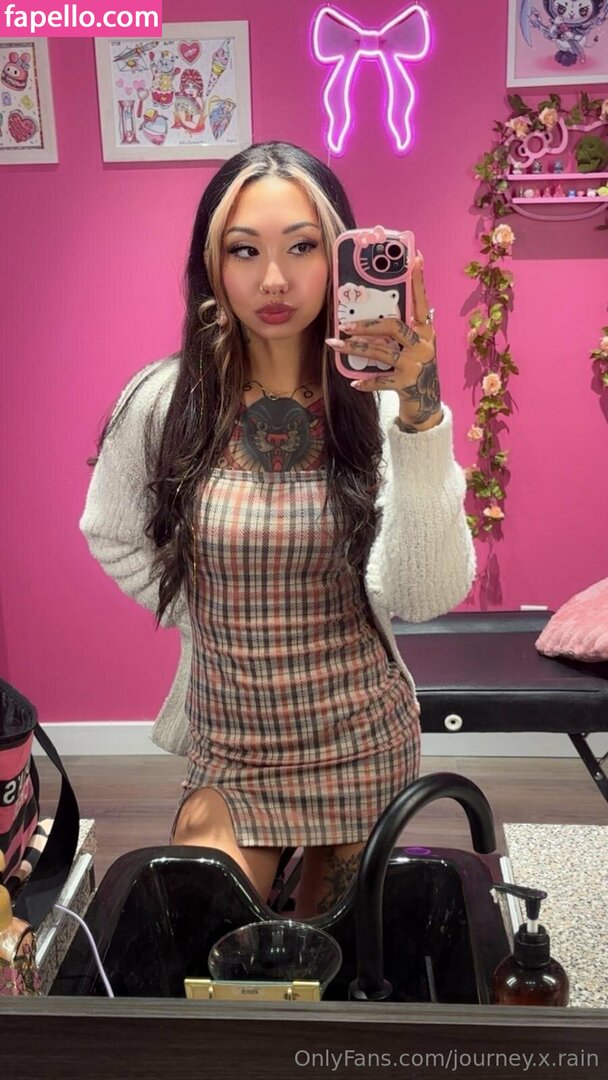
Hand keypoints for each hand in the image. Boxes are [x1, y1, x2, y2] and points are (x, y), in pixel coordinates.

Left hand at [325, 252, 441, 429]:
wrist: (426, 403)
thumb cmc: (414, 368)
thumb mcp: (412, 345)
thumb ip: (399, 329)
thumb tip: (369, 311)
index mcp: (426, 330)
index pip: (421, 301)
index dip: (419, 280)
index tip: (415, 258)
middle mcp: (424, 345)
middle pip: (394, 326)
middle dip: (367, 324)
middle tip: (344, 324)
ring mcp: (416, 365)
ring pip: (382, 352)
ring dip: (355, 348)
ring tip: (334, 345)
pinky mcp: (407, 385)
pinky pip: (381, 381)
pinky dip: (366, 381)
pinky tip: (353, 381)